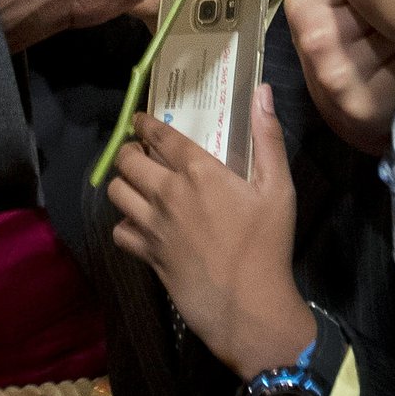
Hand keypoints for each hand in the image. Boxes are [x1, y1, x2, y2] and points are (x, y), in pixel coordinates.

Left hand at [108, 88, 308, 378]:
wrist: (248, 304)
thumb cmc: (267, 244)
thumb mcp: (278, 188)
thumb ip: (268, 137)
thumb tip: (261, 91)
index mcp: (198, 172)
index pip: (159, 135)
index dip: (144, 123)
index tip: (141, 120)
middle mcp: (167, 193)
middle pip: (126, 160)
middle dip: (128, 151)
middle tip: (139, 153)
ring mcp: (153, 225)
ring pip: (116, 193)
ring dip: (123, 184)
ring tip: (136, 184)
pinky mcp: (147, 254)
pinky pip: (120, 232)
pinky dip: (126, 225)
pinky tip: (140, 224)